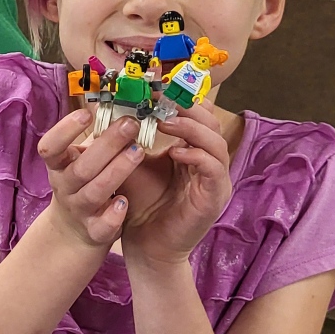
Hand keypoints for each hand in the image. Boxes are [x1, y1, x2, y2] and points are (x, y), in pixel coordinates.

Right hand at [36, 109, 146, 250]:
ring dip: (116, 171)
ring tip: (138, 151)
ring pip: (94, 192)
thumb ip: (95, 134)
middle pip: (81, 167)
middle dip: (107, 144)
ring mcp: (79, 210)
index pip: (50, 147)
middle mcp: (65, 187)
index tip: (86, 114)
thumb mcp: (80, 159)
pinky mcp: (95, 231)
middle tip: (131, 124)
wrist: (74, 232)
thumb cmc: (85, 183)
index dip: (65, 131)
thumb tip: (116, 95)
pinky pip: (102, 225)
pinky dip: (113, 215)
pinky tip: (125, 202)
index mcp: (59, 166)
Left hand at [119, 104, 232, 268]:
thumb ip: (132, 139)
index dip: (180, 100)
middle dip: (187, 108)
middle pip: (210, 124)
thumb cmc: (139, 204)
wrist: (145, 246)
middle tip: (163, 98)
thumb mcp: (133, 165)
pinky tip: (174, 152)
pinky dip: (196, 157)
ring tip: (165, 122)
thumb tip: (118, 107)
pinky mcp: (214, 198)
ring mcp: (214, 181)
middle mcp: (208, 163)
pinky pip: (214, 170)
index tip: (156, 87)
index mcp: (191, 151)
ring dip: (191, 129)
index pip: (195, 117)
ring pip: (216, 143)